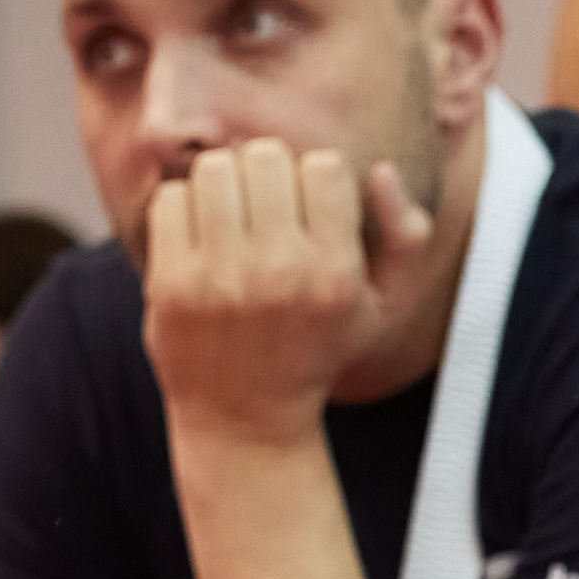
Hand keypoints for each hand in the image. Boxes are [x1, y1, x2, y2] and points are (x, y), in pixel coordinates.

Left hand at [145, 139, 434, 450]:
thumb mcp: (382, 310)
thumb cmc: (317, 352)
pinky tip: (198, 247)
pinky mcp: (173, 285)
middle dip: (265, 179)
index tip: (307, 219)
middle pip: (266, 155)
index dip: (314, 184)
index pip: (324, 166)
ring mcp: (222, 279)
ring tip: (230, 227)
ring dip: (222, 188)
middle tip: (263, 219)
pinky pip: (171, 199)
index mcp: (336, 275)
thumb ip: (406, 240)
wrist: (246, 422)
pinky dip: (182, 213)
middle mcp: (281, 274)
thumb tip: (382, 170)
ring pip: (216, 168)